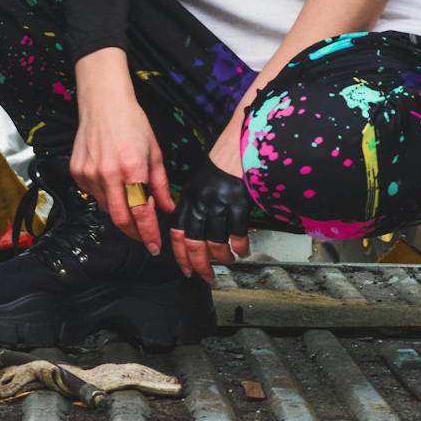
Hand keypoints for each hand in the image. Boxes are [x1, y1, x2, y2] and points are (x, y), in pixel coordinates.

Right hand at [70, 51, 174, 254]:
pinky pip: (93, 196)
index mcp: (132, 168)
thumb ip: (161, 184)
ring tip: (131, 203)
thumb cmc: (132, 123)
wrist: (103, 103)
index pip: (141, 213)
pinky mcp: (77, 173)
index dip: (149, 234)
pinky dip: (106, 197)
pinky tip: (113, 184)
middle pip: (120, 220)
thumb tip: (168, 208)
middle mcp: (108, 174)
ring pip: (107, 209)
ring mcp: (89, 174)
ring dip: (121, 213)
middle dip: (134, 233)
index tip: (154, 246)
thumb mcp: (154, 151)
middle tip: (144, 237)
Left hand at [170, 153, 251, 282]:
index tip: (186, 269)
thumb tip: (193, 229)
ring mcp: (219, 203)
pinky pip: (237, 232)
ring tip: (228, 261)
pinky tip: (242, 250)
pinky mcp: (238, 202)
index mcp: (189, 198)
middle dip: (200, 265)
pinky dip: (240, 246)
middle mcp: (201, 203)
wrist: (240, 144)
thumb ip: (194, 204)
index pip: (178, 233)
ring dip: (222, 257)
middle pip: (194, 243)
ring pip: (216, 241)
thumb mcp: (200, 181)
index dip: (180, 255)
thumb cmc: (223, 162)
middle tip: (206, 276)